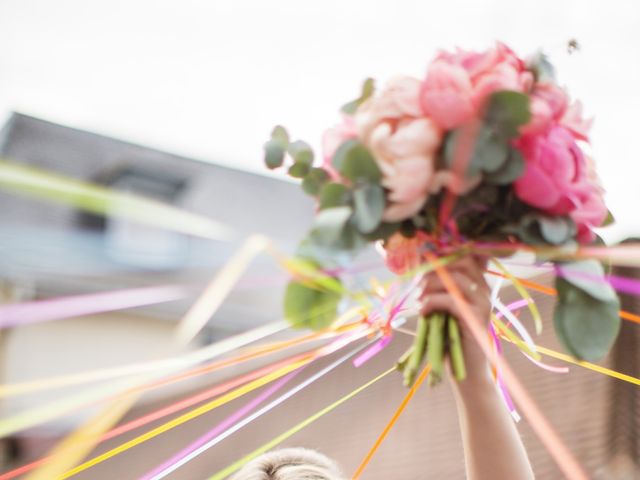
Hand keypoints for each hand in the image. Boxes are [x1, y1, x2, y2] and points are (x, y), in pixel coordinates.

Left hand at [419, 255, 491, 381]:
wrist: (466, 370)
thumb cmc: (451, 337)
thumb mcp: (443, 308)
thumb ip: (438, 288)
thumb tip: (418, 269)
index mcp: (478, 284)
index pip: (465, 255)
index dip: (442, 254)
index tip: (422, 261)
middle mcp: (484, 290)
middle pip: (462, 261)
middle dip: (435, 268)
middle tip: (419, 283)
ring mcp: (483, 303)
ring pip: (454, 278)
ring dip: (430, 285)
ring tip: (419, 298)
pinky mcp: (476, 318)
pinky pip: (450, 300)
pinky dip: (431, 302)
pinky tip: (423, 311)